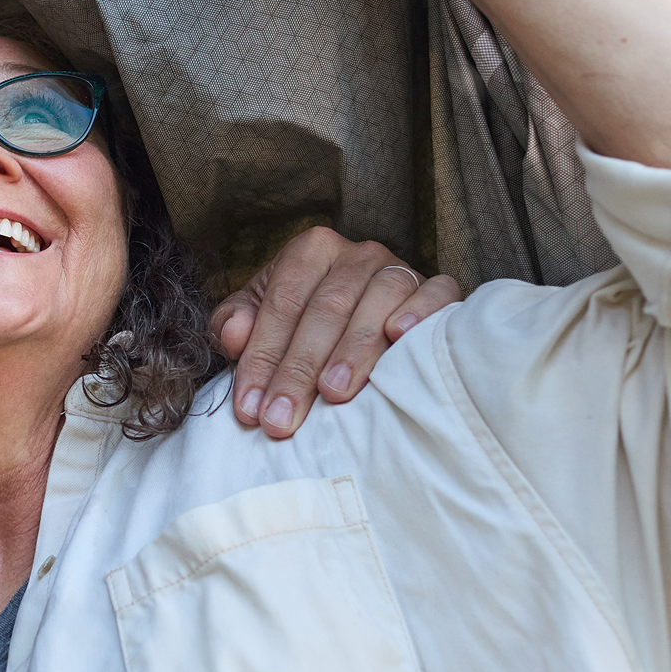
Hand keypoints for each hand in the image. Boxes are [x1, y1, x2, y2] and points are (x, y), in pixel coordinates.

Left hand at [210, 227, 459, 437]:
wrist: (362, 318)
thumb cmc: (303, 325)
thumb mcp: (259, 319)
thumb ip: (234, 324)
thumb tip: (233, 335)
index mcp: (310, 252)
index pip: (282, 303)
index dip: (263, 357)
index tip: (250, 409)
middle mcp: (357, 254)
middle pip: (326, 308)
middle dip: (300, 368)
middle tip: (283, 419)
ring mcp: (399, 268)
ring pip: (379, 300)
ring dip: (355, 349)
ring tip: (334, 393)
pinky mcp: (436, 288)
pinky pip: (434, 293)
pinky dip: (419, 312)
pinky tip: (399, 336)